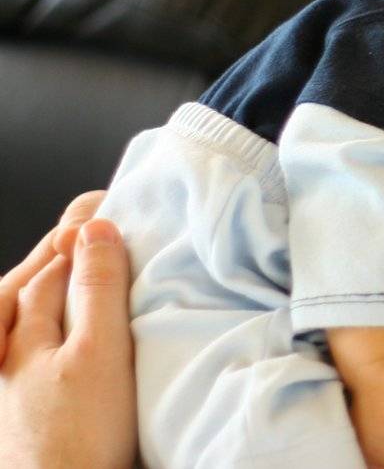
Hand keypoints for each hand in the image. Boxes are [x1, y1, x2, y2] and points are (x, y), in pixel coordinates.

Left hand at [0, 192, 136, 468]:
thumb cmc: (77, 440)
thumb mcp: (98, 353)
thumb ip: (98, 289)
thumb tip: (96, 229)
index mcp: (22, 324)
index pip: (58, 254)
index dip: (88, 224)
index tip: (116, 198)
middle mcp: (12, 345)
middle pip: (46, 280)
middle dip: (76, 249)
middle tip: (111, 216)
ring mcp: (21, 372)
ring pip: (47, 310)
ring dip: (74, 283)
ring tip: (104, 261)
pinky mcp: (38, 397)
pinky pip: (54, 340)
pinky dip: (76, 319)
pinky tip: (95, 324)